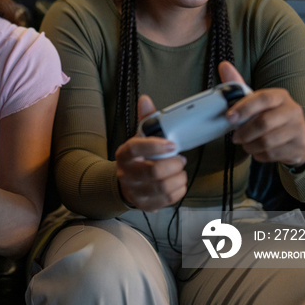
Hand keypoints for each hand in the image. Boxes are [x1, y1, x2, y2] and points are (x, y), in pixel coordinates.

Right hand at [116, 95, 187, 211]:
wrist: (126, 183)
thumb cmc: (138, 158)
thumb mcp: (139, 138)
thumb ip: (146, 120)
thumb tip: (146, 99)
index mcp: (124, 154)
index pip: (136, 148)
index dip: (156, 146)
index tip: (172, 144)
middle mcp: (126, 174)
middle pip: (154, 171)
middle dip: (174, 164)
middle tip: (180, 159)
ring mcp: (135, 191)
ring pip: (163, 187)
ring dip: (178, 177)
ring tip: (179, 170)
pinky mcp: (145, 205)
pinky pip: (168, 200)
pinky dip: (179, 190)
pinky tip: (178, 182)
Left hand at [219, 61, 304, 166]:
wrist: (296, 139)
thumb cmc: (270, 116)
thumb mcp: (256, 101)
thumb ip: (239, 86)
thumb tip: (223, 65)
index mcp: (280, 96)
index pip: (262, 98)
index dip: (244, 108)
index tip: (229, 118)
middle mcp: (292, 110)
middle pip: (264, 123)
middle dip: (244, 132)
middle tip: (235, 137)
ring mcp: (298, 129)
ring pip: (267, 141)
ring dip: (250, 145)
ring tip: (246, 144)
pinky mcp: (298, 146)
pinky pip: (272, 154)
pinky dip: (259, 155)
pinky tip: (258, 150)